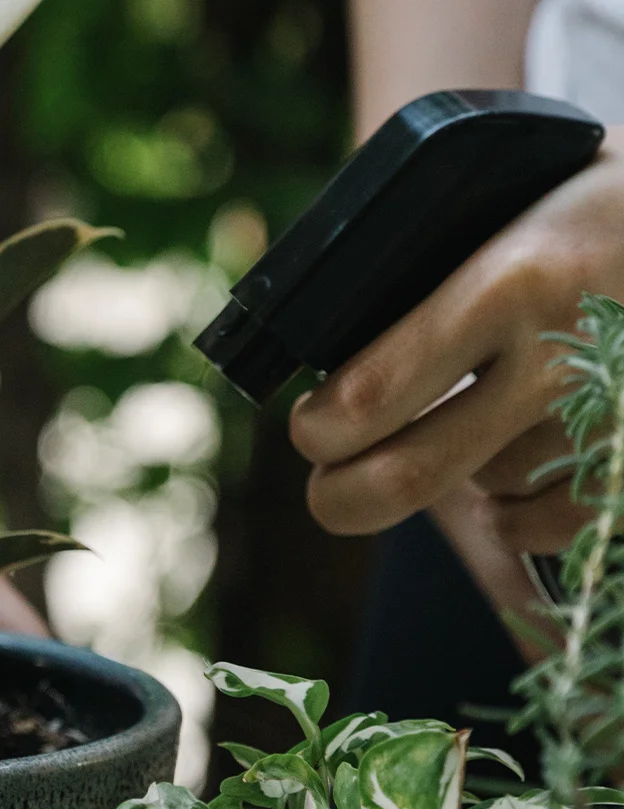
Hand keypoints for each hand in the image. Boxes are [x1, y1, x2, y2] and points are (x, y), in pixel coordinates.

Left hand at [290, 130, 623, 554]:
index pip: (370, 395)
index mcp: (514, 280)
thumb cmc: (616, 203)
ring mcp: (613, 421)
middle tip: (330, 483)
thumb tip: (337, 338)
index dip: (319, 426)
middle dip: (343, 496)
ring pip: (487, 491)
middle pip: (406, 477)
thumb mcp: (531, 183)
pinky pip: (547, 527)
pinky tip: (529, 467)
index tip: (312, 422)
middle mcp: (564, 359)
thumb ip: (442, 257)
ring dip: (466, 469)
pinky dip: (524, 512)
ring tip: (494, 410)